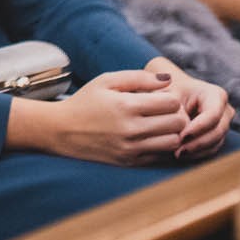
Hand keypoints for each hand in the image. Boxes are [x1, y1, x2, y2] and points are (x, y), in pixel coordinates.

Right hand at [40, 69, 188, 165]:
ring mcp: (131, 148)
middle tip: (166, 111)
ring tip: (161, 125)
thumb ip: (139, 77)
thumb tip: (168, 79)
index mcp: (126, 105)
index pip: (171, 103)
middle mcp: (131, 129)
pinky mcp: (130, 162)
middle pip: (177, 123)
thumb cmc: (85, 101)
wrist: (61, 130)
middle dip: (177, 114)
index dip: (171, 97)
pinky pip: (161, 156)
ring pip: (173, 142)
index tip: (161, 97)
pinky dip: (163, 146)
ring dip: (173, 132)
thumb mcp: (106, 81)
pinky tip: (152, 137)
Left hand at [148, 59, 232, 159]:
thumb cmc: (169, 90)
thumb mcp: (168, 93)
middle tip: (179, 151)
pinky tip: (181, 155)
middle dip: (198, 143)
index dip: (199, 127)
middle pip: (217, 131)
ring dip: (197, 151)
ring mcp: (222, 125)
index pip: (213, 114)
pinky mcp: (216, 136)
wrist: (171, 94)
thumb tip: (181, 126)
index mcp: (216, 95)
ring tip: (177, 154)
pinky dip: (197, 154)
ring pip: (215, 143)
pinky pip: (211, 149)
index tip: (181, 136)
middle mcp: (224, 110)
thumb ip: (174, 106)